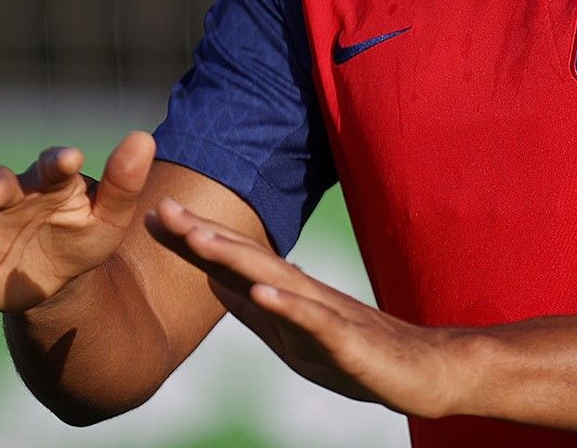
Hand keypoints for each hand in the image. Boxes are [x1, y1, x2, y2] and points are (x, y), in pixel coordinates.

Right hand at [0, 131, 155, 312]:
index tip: (69, 160)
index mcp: (50, 183)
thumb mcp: (111, 217)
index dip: (57, 162)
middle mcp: (11, 197)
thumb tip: (143, 138)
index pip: (53, 166)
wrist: (57, 283)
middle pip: (0, 183)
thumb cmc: (86, 238)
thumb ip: (124, 182)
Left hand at [146, 198, 459, 419]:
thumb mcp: (294, 336)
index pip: (232, 261)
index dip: (192, 238)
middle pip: (245, 257)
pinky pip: (313, 320)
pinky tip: (260, 292)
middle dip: (202, 232)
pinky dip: (286, 305)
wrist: (423, 370)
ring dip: (234, 256)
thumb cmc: (357, 354)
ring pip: (274, 278)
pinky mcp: (347, 339)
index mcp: (285, 295)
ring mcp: (323, 313)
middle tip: (162, 207)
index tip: (152, 212)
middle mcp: (300, 293)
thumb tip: (214, 283)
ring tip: (197, 238)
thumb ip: (256, 310)